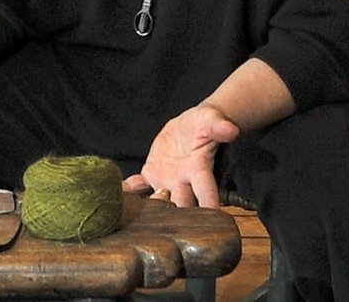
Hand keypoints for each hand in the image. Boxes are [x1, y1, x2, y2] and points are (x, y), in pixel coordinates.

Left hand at [122, 103, 238, 207]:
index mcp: (200, 170)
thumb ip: (219, 127)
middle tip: (167, 227)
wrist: (190, 127)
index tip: (209, 218)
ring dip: (149, 206)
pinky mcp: (151, 175)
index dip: (208, 204)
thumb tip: (230, 129)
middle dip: (175, 216)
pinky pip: (138, 185)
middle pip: (180, 203)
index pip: (207, 190)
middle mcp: (184, 182)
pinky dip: (129, 191)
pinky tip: (118, 196)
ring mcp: (166, 181)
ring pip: (158, 199)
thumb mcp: (211, 121)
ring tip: (137, 214)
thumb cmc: (205, 124)